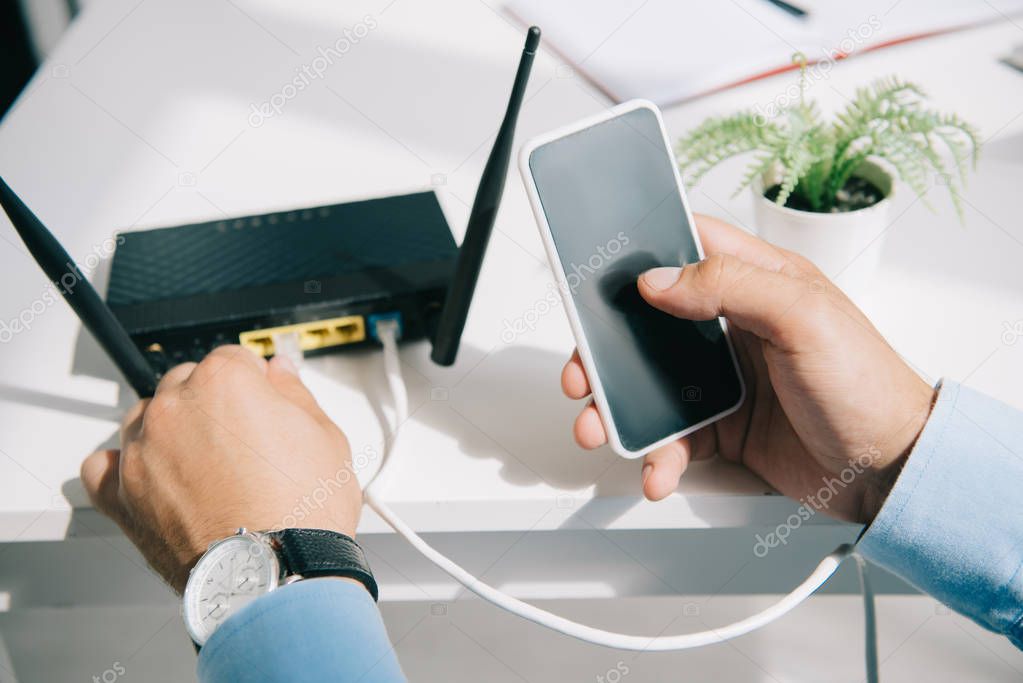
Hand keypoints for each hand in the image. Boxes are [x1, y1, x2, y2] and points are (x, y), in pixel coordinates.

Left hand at [81, 346, 360, 592]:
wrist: (274, 574)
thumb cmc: (302, 512)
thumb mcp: (325, 438)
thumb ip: (294, 394)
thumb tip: (280, 372)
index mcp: (224, 381)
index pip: (234, 358)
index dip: (255, 383)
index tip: (263, 405)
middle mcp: (176, 408)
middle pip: (187, 382)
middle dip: (213, 404)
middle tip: (243, 443)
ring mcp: (143, 451)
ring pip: (147, 417)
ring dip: (170, 431)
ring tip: (205, 467)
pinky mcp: (121, 496)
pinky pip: (102, 465)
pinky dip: (122, 467)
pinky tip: (153, 478)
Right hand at [562, 215, 934, 522]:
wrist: (892, 471)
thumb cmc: (868, 385)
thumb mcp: (804, 318)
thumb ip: (730, 287)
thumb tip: (659, 280)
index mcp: (758, 282)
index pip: (688, 248)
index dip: (641, 254)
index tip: (599, 273)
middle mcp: (735, 327)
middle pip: (650, 324)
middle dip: (606, 350)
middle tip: (583, 372)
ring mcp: (727, 380)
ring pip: (650, 385)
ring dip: (619, 409)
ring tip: (600, 429)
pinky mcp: (725, 428)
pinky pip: (674, 437)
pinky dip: (657, 456)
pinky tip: (657, 470)